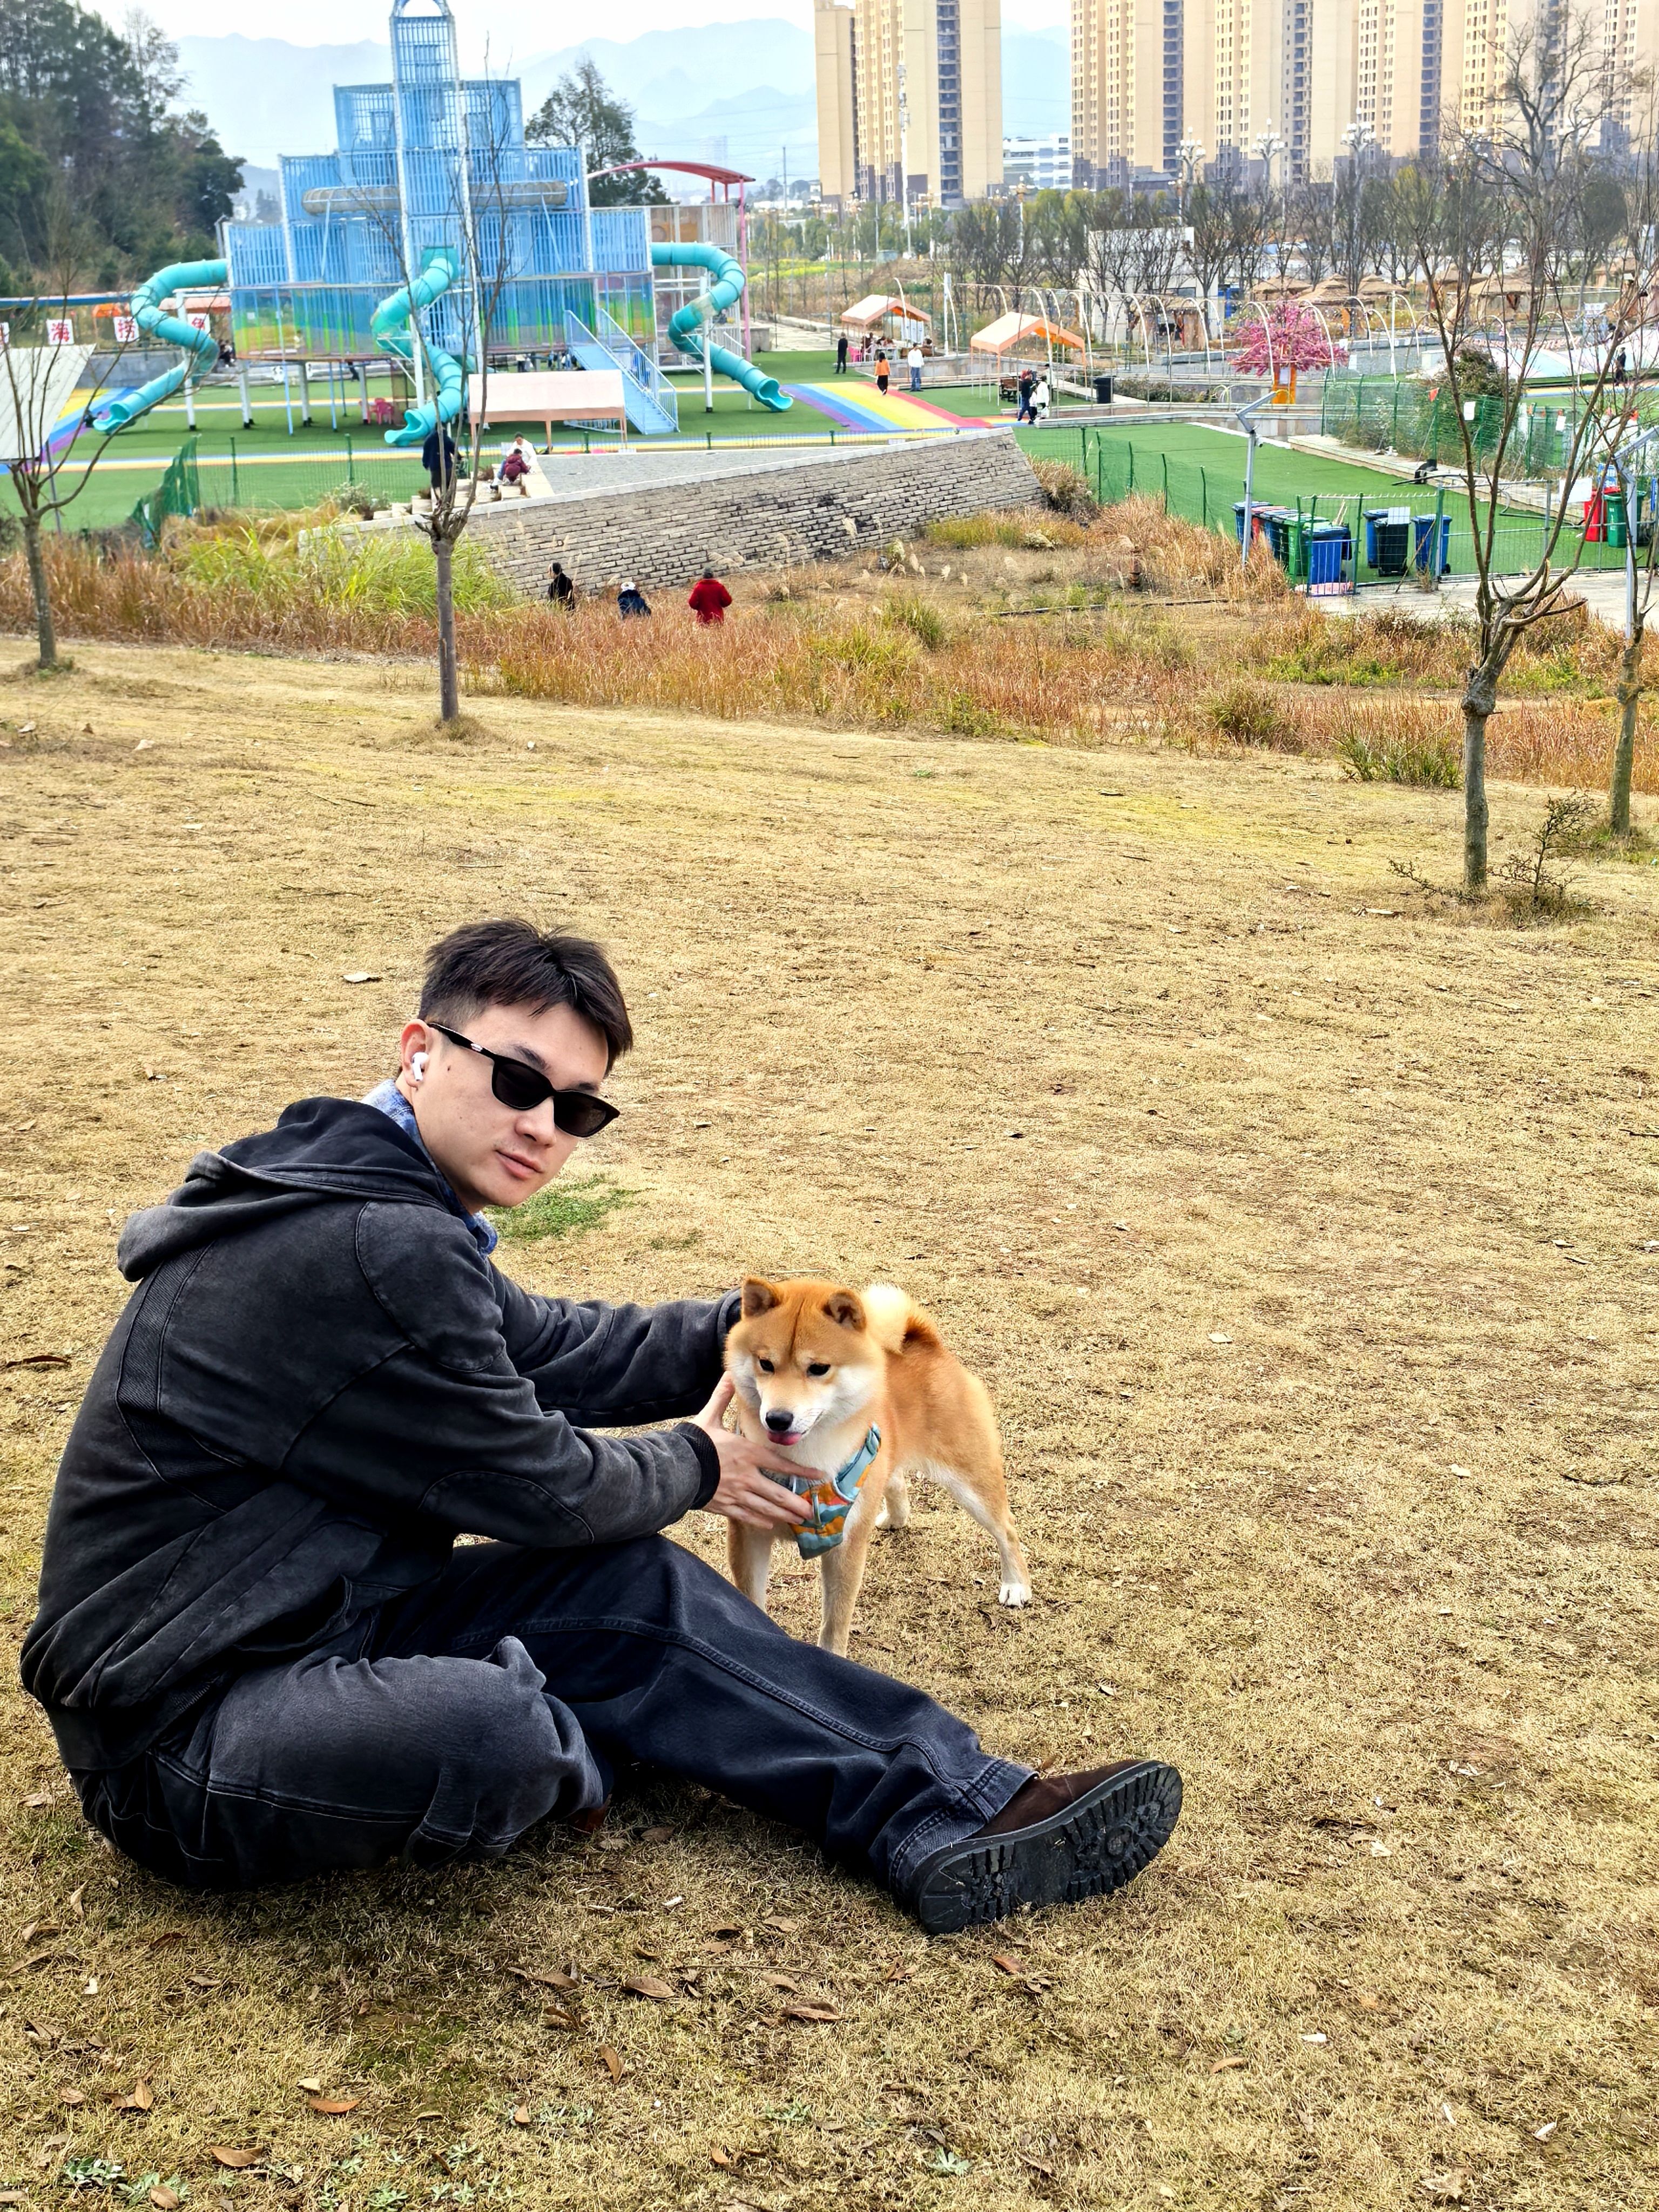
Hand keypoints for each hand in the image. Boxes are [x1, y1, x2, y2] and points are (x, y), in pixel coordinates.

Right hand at [693, 1375, 811, 1530]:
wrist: (674, 1468)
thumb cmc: (693, 1442)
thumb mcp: (709, 1417)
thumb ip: (723, 1397)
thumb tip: (730, 1375)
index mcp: (747, 1454)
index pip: (781, 1464)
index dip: (802, 1471)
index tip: (819, 1477)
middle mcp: (747, 1476)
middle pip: (778, 1493)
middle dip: (797, 1503)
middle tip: (812, 1511)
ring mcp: (737, 1494)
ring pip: (766, 1507)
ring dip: (784, 1514)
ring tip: (799, 1520)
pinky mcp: (725, 1506)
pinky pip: (747, 1516)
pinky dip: (761, 1520)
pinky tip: (771, 1524)